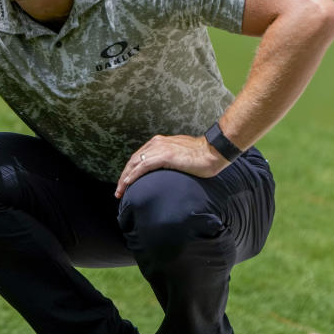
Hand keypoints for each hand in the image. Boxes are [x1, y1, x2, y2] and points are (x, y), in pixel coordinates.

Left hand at [114, 134, 230, 198]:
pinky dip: (133, 175)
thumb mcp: (180, 155)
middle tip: (119, 191)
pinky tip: (127, 183)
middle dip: (124, 176)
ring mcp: (160, 149)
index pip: (139, 157)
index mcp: (159, 142)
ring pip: (135, 163)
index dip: (130, 170)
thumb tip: (166, 170)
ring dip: (125, 178)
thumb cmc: (201, 156)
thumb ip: (169, 159)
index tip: (125, 182)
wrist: (214, 151)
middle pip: (133, 160)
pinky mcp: (164, 156)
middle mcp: (156, 143)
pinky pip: (143, 166)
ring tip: (120, 191)